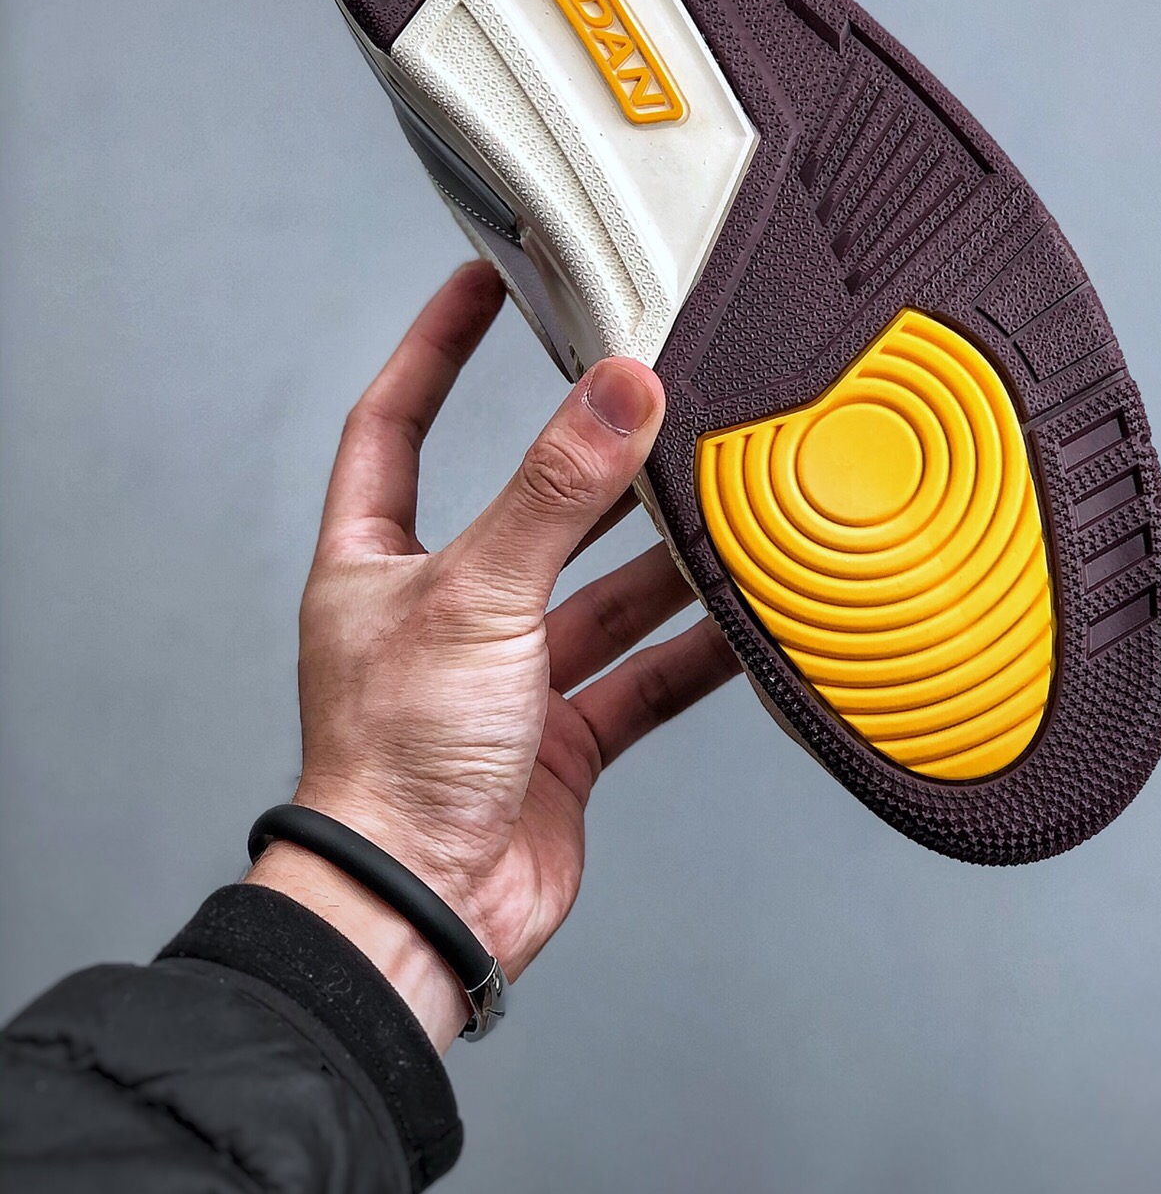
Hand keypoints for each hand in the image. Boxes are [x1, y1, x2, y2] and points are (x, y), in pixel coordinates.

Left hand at [247, 262, 737, 1045]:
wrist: (420, 915)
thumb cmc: (395, 763)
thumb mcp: (477, 596)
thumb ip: (556, 491)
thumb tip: (619, 386)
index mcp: (377, 564)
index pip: (398, 421)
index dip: (439, 346)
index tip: (488, 279)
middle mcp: (442, 611)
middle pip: (528, 508)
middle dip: (593, 463)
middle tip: (660, 395)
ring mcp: (506, 678)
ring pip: (601, 594)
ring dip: (662, 558)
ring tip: (731, 498)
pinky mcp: (562, 739)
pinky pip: (642, 675)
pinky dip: (695, 650)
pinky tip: (749, 618)